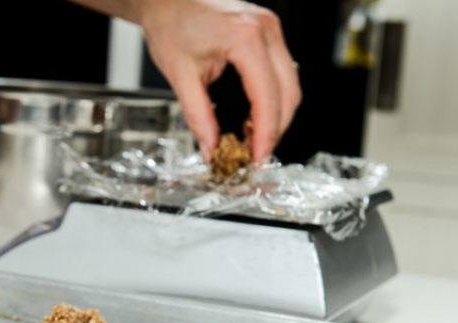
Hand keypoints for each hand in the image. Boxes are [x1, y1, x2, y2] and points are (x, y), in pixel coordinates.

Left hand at [137, 0, 300, 161]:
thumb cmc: (170, 24)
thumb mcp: (180, 75)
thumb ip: (198, 116)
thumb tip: (211, 148)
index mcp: (246, 37)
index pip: (267, 97)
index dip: (266, 134)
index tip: (258, 160)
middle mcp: (266, 30)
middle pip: (288, 93)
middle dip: (275, 130)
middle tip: (255, 156)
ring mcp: (271, 30)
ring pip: (290, 84)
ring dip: (276, 116)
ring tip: (252, 142)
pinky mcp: (267, 34)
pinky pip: (281, 73)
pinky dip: (272, 99)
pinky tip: (254, 118)